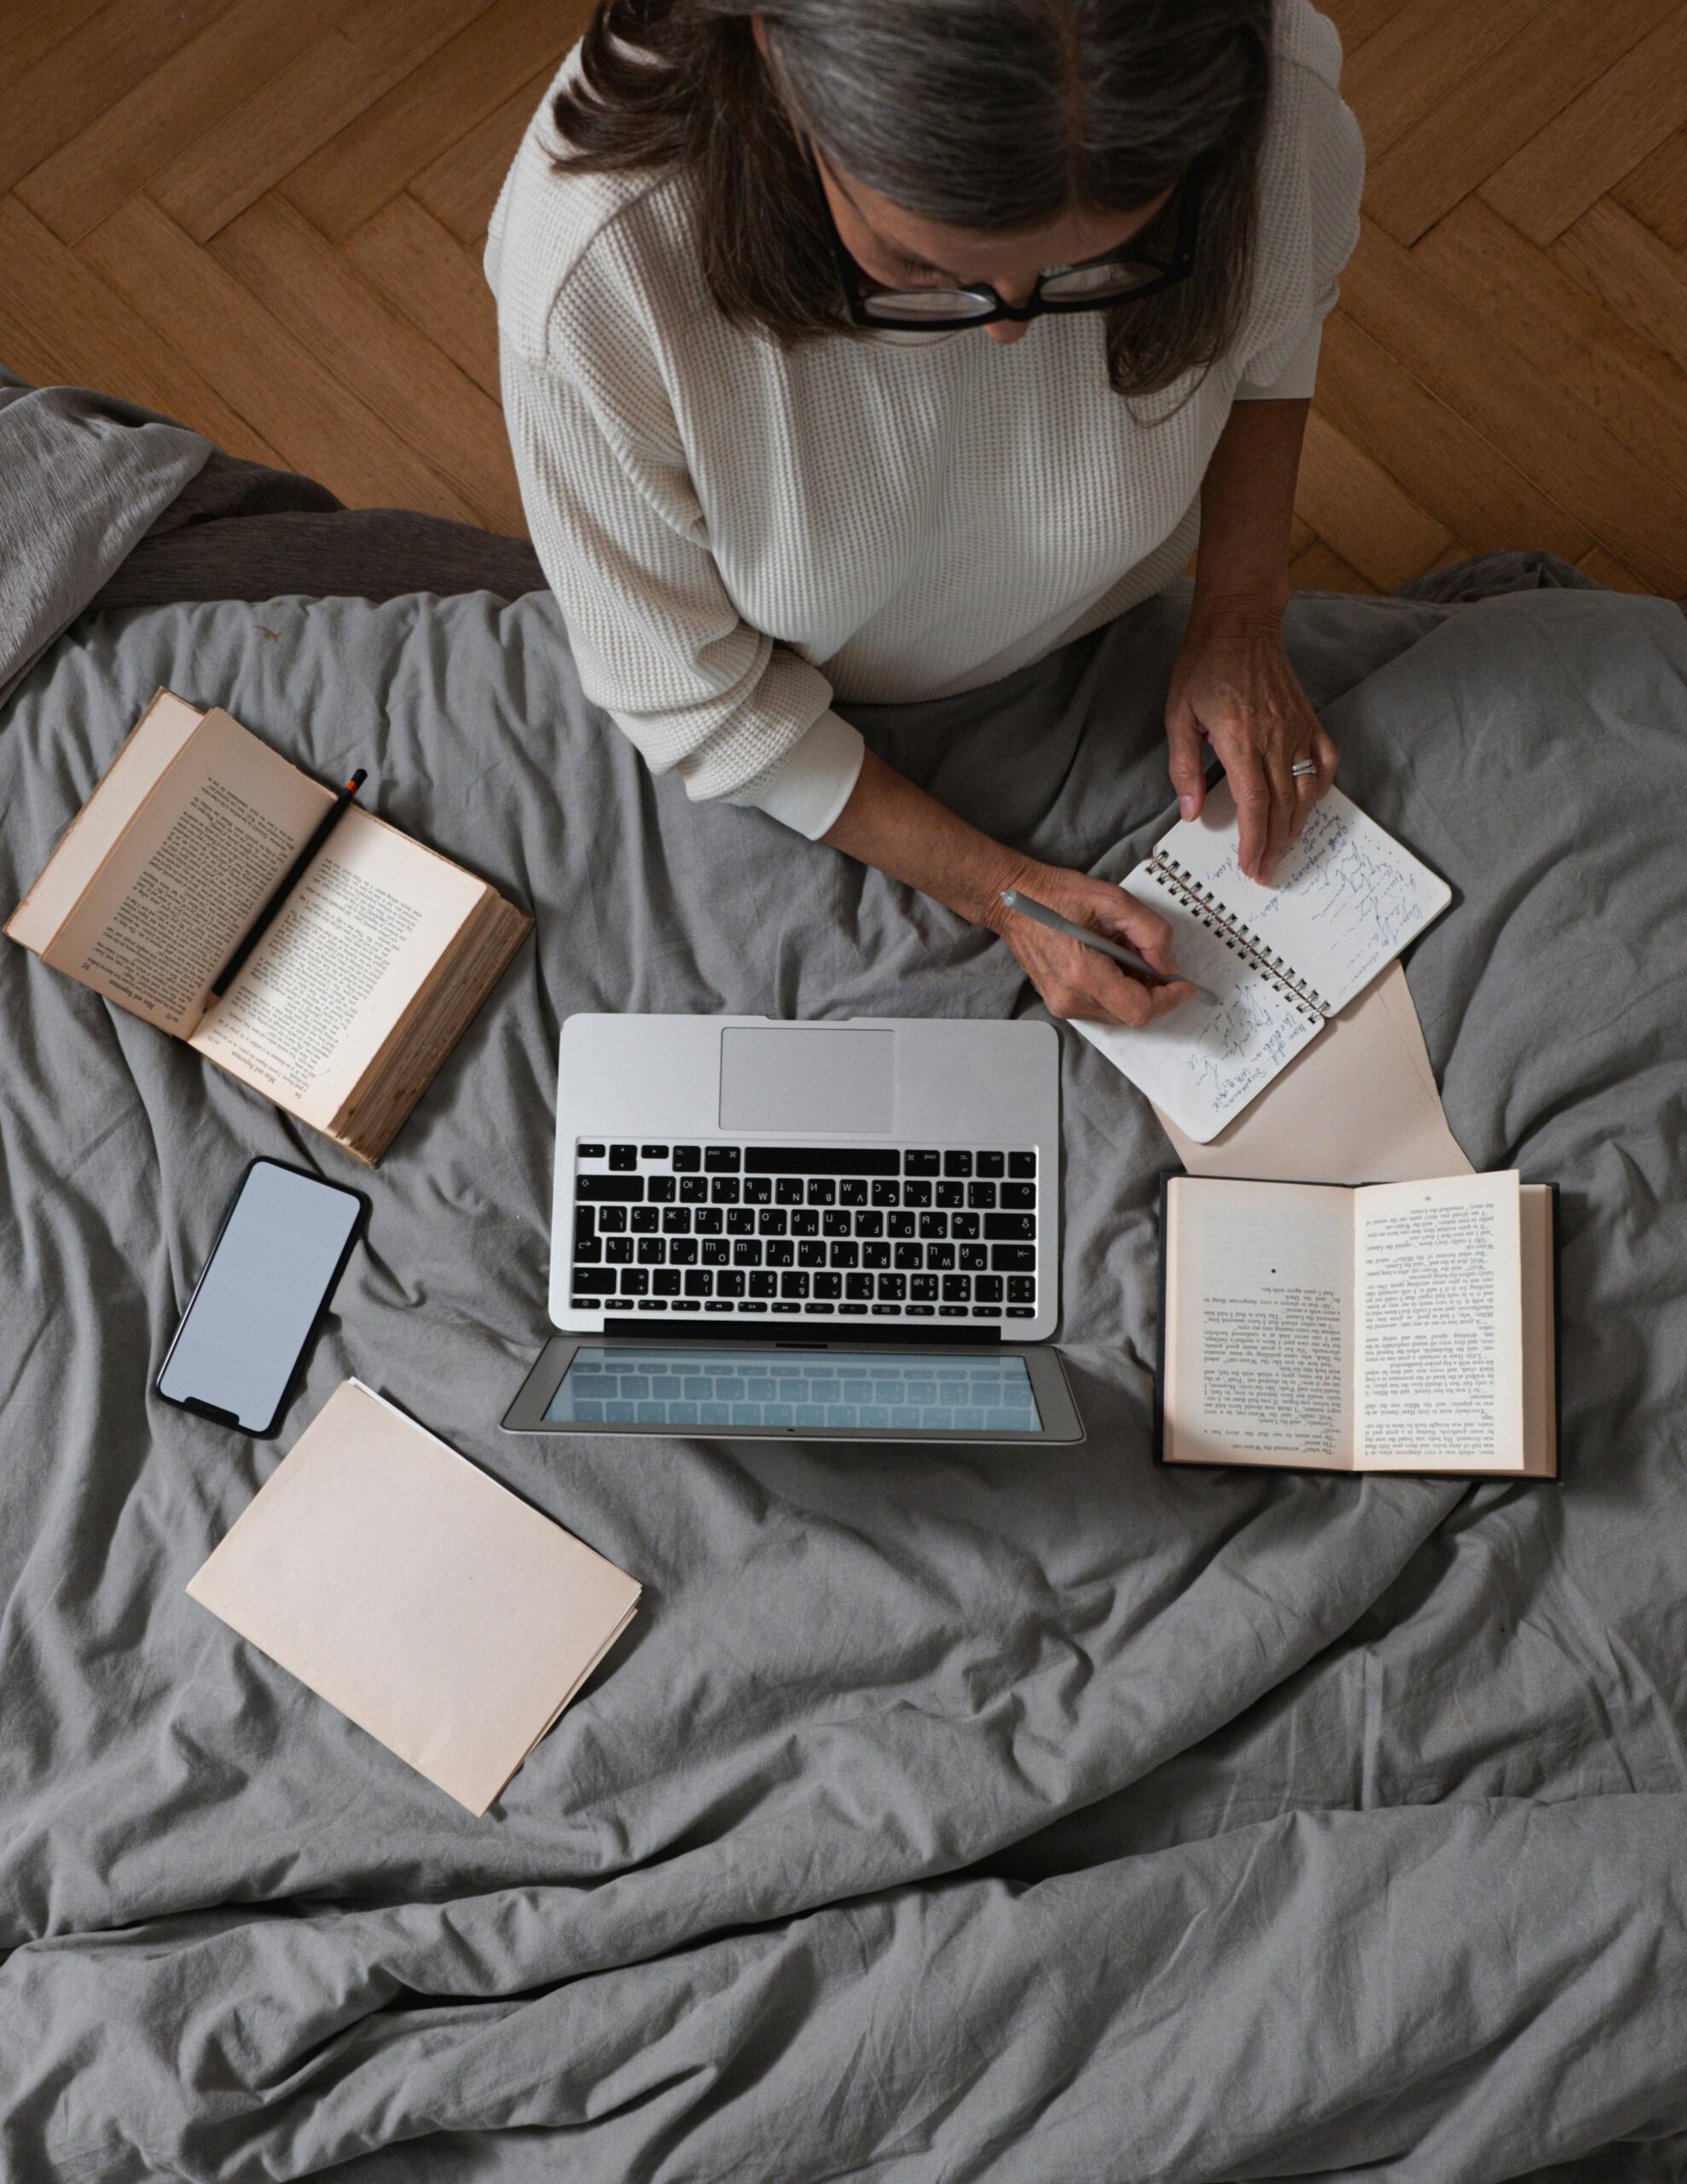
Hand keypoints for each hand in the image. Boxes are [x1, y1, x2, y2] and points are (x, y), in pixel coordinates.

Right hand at [992, 859, 1196, 1028]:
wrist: (1014, 901)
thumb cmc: (1057, 896)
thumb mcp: (1114, 901)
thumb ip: (1151, 933)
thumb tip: (1169, 965)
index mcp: (1083, 974)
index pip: (1139, 1010)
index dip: (1169, 1000)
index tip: (1185, 985)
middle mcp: (1071, 998)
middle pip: (1131, 1015)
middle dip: (1152, 991)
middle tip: (1152, 958)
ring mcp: (1062, 1005)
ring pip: (1118, 1013)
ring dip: (1134, 990)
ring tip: (1125, 954)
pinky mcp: (1058, 1003)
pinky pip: (1101, 1007)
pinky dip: (1117, 990)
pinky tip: (1110, 962)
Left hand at [1165, 603, 1337, 882]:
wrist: (1239, 624)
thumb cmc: (1203, 667)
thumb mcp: (1178, 716)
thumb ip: (1184, 767)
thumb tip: (1192, 811)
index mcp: (1240, 740)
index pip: (1254, 805)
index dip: (1254, 841)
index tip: (1250, 865)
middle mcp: (1274, 738)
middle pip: (1282, 807)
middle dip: (1274, 846)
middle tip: (1265, 871)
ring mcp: (1296, 729)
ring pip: (1306, 790)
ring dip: (1296, 825)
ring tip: (1282, 848)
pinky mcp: (1308, 719)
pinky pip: (1326, 761)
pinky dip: (1322, 787)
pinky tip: (1310, 803)